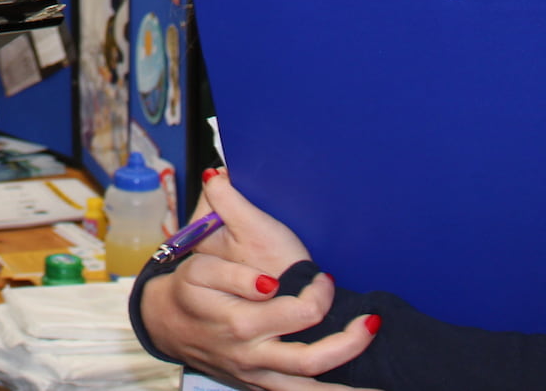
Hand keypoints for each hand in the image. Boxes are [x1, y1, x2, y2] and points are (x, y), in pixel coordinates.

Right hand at [136, 171, 380, 390]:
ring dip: (347, 366)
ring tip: (376, 348)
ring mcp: (256, 370)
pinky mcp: (264, 383)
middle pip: (303, 351)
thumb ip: (219, 216)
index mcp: (229, 313)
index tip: (323, 276)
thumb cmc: (192, 291)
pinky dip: (336, 390)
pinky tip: (366, 388)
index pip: (272, 298)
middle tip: (358, 310)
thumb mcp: (199, 255)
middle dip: (339, 330)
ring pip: (307, 376)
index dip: (308, 290)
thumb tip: (221, 176)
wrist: (169, 328)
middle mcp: (244, 347)